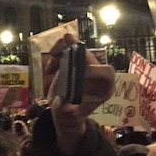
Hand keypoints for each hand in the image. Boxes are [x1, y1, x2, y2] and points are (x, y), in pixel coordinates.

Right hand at [45, 33, 115, 153]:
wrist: (63, 110)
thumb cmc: (70, 114)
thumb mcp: (67, 115)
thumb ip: (66, 109)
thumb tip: (65, 105)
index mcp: (103, 88)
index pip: (106, 73)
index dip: (95, 69)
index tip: (81, 72)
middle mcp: (95, 74)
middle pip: (90, 56)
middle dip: (77, 49)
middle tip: (66, 41)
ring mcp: (83, 66)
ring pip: (76, 49)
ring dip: (63, 48)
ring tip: (51, 57)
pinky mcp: (72, 61)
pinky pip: (65, 50)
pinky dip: (56, 53)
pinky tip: (49, 69)